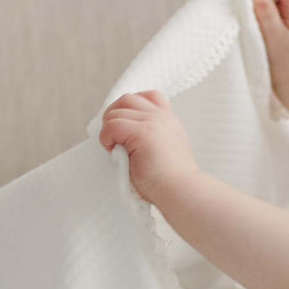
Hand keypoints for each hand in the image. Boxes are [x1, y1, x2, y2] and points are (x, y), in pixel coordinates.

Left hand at [97, 90, 200, 206]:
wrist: (181, 192)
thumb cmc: (171, 182)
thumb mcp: (166, 151)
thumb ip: (154, 137)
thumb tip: (126, 138)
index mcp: (169, 120)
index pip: (148, 96)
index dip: (130, 108)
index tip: (126, 129)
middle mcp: (162, 117)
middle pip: (127, 99)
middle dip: (113, 116)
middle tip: (113, 138)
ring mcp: (152, 122)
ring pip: (116, 112)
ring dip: (109, 130)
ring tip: (115, 149)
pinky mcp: (142, 133)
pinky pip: (112, 126)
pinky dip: (106, 139)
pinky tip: (114, 153)